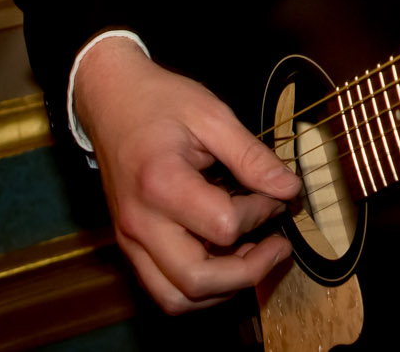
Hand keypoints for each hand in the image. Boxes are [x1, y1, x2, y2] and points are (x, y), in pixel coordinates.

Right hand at [73, 36, 301, 312]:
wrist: (110, 101)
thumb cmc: (160, 102)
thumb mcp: (212, 115)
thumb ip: (251, 155)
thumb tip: (289, 188)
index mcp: (161, 184)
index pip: (224, 225)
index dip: (262, 212)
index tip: (279, 192)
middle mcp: (140, 223)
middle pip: (196, 280)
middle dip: (249, 272)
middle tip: (280, 245)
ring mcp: (130, 240)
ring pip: (176, 298)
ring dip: (223, 289)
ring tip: (254, 255)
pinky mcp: (130, 245)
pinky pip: (163, 288)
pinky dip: (200, 287)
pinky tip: (227, 258)